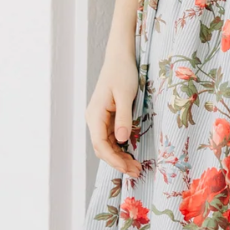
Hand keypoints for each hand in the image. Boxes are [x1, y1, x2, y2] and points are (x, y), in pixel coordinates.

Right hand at [87, 44, 140, 176]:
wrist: (119, 58)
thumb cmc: (122, 73)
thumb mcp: (125, 95)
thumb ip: (123, 118)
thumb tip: (121, 140)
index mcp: (95, 115)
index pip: (100, 144)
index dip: (113, 159)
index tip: (127, 168)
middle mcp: (94, 119)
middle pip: (102, 148)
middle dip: (117, 162)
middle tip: (136, 171)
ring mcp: (99, 119)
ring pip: (107, 145)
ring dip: (119, 157)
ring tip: (136, 167)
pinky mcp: (107, 118)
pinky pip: (111, 138)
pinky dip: (120, 149)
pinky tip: (131, 155)